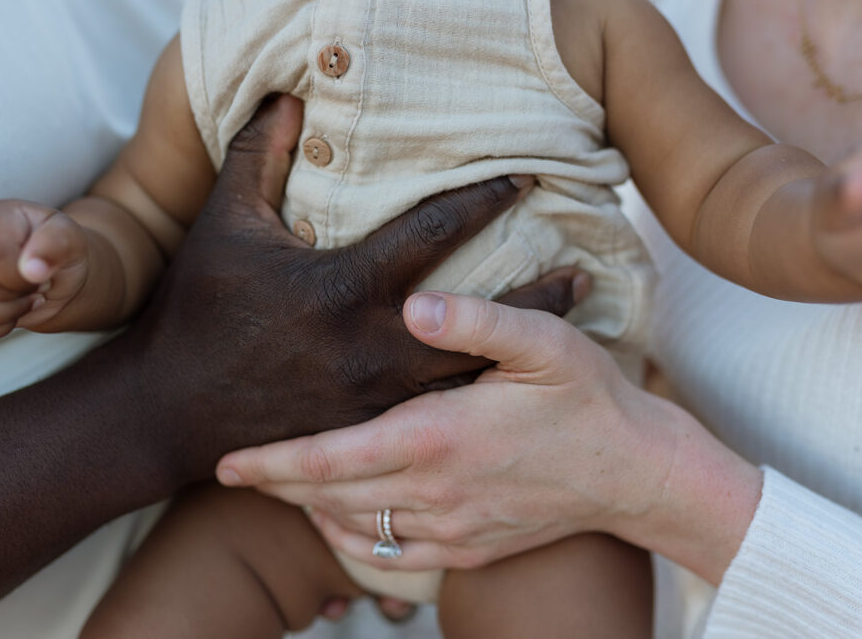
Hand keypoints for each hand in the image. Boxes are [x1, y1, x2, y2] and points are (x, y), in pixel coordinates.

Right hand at [0, 201, 90, 338]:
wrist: (55, 272)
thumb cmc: (61, 250)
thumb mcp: (71, 239)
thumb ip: (58, 245)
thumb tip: (33, 270)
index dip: (18, 274)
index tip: (39, 274)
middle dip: (14, 295)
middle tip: (36, 289)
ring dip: (5, 315)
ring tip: (25, 301)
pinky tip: (11, 315)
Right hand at [115, 95, 584, 480]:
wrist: (167, 408)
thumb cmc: (196, 311)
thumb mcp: (223, 225)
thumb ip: (256, 155)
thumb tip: (287, 95)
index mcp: (346, 285)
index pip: (436, 230)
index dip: (486, 198)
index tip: (526, 179)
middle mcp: (373, 344)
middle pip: (483, 318)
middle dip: (539, 297)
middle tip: (582, 277)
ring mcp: (377, 398)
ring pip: (473, 376)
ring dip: (521, 354)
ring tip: (567, 338)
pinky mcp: (370, 433)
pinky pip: (441, 415)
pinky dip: (480, 399)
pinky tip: (511, 391)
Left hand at [218, 291, 762, 582]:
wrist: (634, 470)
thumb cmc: (587, 398)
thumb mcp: (543, 341)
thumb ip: (475, 320)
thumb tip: (413, 304)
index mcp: (439, 435)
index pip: (333, 456)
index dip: (273, 461)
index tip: (227, 462)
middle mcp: (435, 490)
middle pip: (329, 496)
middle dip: (275, 485)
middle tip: (232, 472)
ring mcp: (451, 527)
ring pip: (354, 527)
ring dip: (308, 508)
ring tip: (277, 486)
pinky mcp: (468, 548)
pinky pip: (390, 557)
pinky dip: (352, 541)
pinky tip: (338, 521)